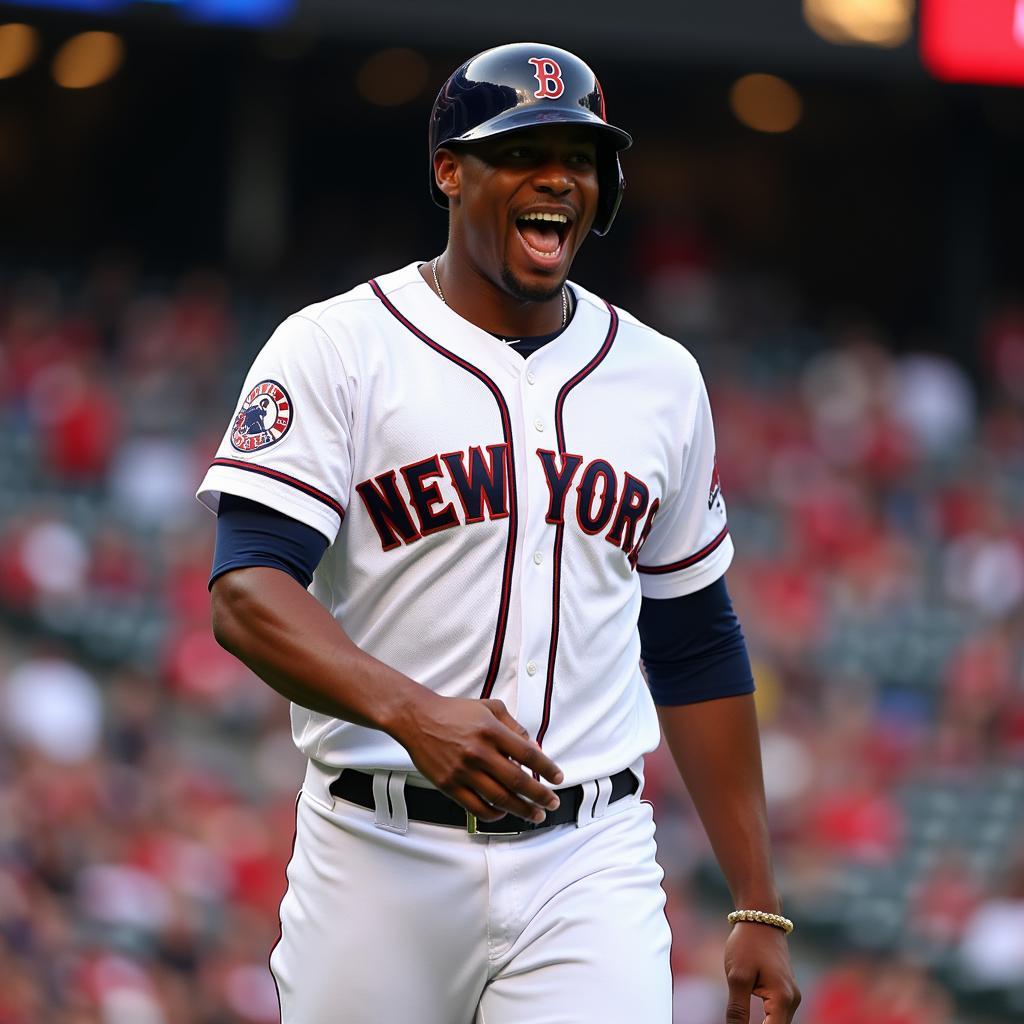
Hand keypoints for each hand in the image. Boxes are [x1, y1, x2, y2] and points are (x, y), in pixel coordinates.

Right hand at [390, 693, 563, 823]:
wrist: (418, 718)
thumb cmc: (455, 712)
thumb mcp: (490, 708)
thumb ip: (515, 727)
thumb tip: (535, 748)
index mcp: (491, 730)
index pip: (528, 754)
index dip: (547, 769)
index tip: (558, 779)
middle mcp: (479, 752)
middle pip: (518, 781)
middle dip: (540, 796)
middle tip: (552, 803)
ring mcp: (463, 771)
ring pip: (500, 798)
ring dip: (522, 810)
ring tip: (535, 815)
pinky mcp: (449, 785)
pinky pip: (476, 807)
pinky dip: (494, 814)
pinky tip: (505, 813)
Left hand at [723, 922, 800, 1022]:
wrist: (760, 918)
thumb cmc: (747, 944)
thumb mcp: (737, 977)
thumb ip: (737, 1010)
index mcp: (783, 999)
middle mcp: (792, 1001)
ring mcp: (791, 996)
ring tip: (740, 1022)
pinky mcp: (785, 992)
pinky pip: (777, 1016)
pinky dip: (766, 1023)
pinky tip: (749, 1023)